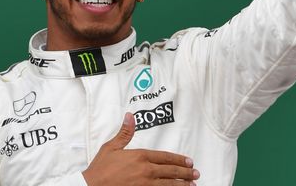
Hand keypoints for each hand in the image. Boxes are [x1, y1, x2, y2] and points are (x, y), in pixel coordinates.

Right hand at [82, 113, 198, 185]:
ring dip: (182, 185)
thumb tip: (130, 116)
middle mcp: (145, 171)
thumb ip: (124, 133)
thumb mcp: (111, 148)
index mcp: (140, 156)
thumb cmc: (100, 169)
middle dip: (185, 173)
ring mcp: (145, 185)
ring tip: (192, 185)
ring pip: (169, 185)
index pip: (165, 157)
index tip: (189, 162)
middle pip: (171, 171)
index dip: (179, 160)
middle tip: (195, 173)